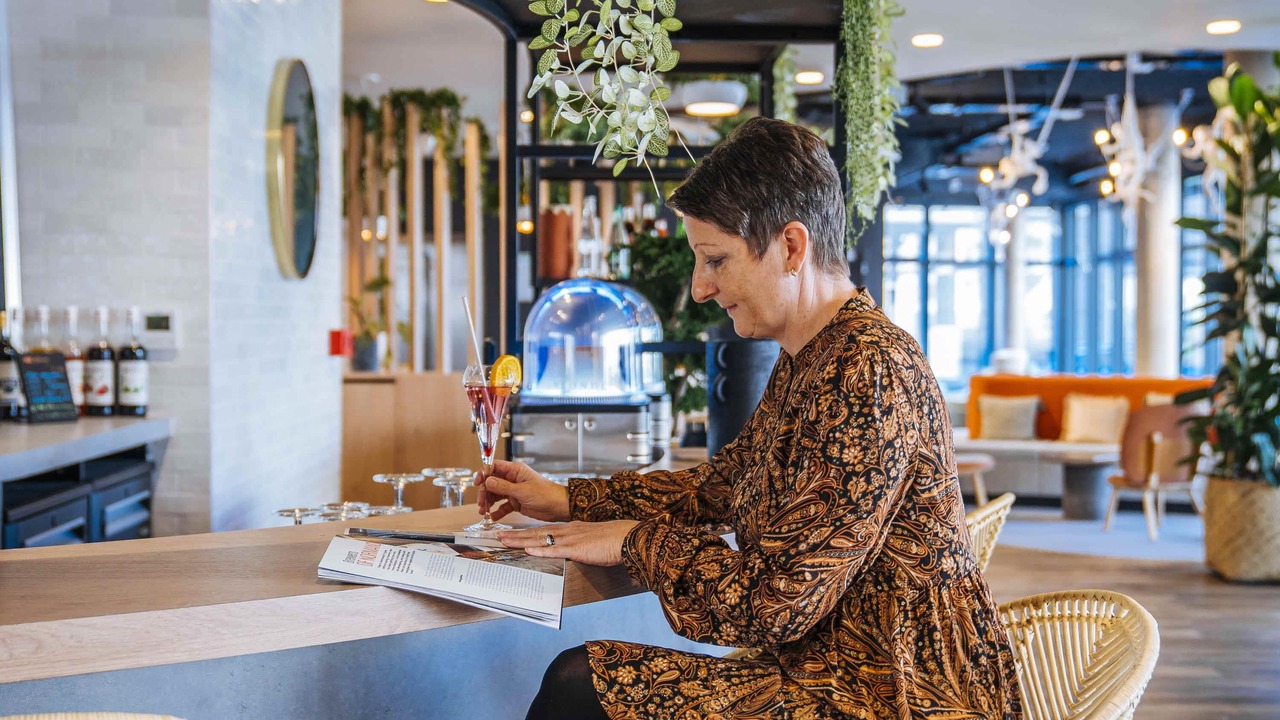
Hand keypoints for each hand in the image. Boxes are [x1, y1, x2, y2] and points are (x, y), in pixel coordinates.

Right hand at [474, 459, 570, 522]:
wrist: (559, 507)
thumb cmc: (546, 494)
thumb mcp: (522, 491)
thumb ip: (503, 487)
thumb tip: (487, 481)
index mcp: (515, 471)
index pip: (494, 467)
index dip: (483, 473)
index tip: (477, 483)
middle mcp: (513, 479)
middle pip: (492, 482)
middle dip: (485, 492)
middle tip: (481, 503)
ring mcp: (514, 491)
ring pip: (495, 494)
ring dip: (488, 502)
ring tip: (484, 512)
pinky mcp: (516, 502)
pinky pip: (503, 506)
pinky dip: (497, 511)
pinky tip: (493, 517)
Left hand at [498, 520, 639, 566]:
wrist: (626, 537)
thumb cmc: (611, 540)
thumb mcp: (590, 539)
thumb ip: (577, 543)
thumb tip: (569, 550)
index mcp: (570, 529)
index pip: (542, 530)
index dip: (525, 532)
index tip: (511, 534)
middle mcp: (566, 531)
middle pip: (536, 532)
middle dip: (516, 535)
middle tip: (498, 536)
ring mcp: (570, 539)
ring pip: (540, 539)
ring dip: (521, 540)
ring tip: (504, 541)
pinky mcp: (577, 548)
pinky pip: (555, 550)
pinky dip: (541, 550)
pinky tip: (528, 550)